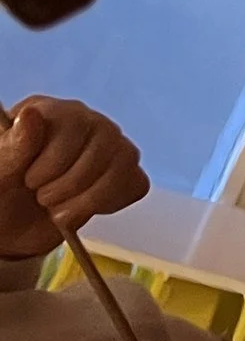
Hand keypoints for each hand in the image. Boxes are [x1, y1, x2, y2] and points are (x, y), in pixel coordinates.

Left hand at [0, 98, 147, 259]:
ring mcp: (110, 146)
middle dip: (68, 186)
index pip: (75, 123)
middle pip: (104, 146)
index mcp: (51, 112)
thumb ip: (11, 148)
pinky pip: (136, 182)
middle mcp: (86, 121)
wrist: (8, 229)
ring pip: (124, 164)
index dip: (53, 162)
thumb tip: (31, 115)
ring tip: (59, 208)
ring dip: (87, 200)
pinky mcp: (123, 173)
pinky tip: (83, 207)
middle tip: (41, 197)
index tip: (28, 181)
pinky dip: (109, 202)